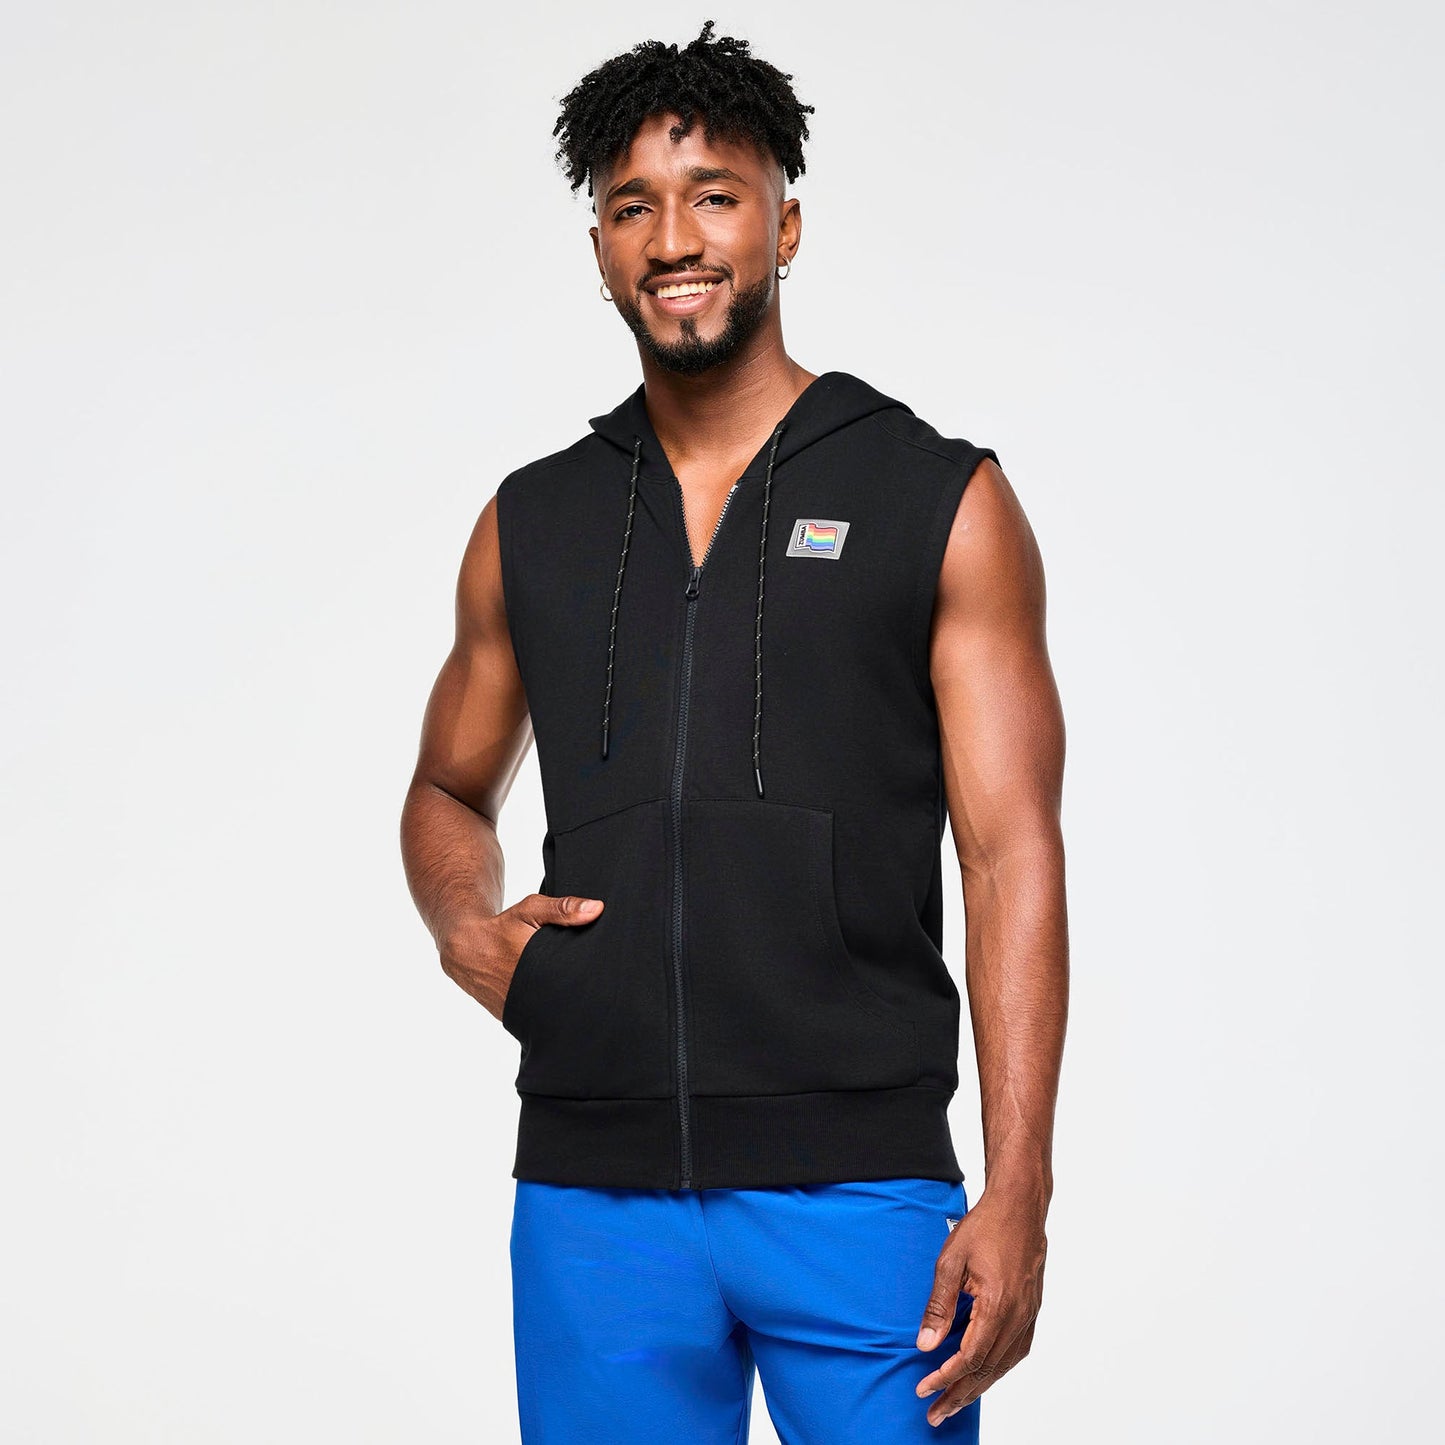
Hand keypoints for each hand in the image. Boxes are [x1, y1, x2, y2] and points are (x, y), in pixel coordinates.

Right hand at [439, 893, 603, 1021]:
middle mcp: (528, 993)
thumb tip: (598, 909)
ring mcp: (519, 1009)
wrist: (466, 949)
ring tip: (579, 993)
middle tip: (599, 985)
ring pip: (553, 1011)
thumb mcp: (530, 910)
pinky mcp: (512, 1017)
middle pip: (568, 999)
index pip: (576, 980)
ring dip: (565, 1004)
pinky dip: (548, 1010)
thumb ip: (563, 909)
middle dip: (582, 992)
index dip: (592, 978)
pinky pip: (538, 1017)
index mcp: (537, 967)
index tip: (606, 974)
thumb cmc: (502, 927)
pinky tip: (558, 1000)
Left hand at [913, 1188, 1046, 1424]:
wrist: (1020, 1205)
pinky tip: (984, 1375)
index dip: (945, 1378)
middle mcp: (1018, 1316)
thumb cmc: (985, 1226)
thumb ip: (938, 1306)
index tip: (924, 1390)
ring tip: (955, 1402)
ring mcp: (1029, 1315)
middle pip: (988, 1370)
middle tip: (936, 1414)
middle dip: (960, 1395)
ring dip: (979, 1387)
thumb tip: (926, 1344)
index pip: (969, 1357)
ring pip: (1004, 1365)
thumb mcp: (951, 1260)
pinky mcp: (1033, 1310)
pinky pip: (1016, 1351)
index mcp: (997, 1306)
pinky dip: (998, 1369)